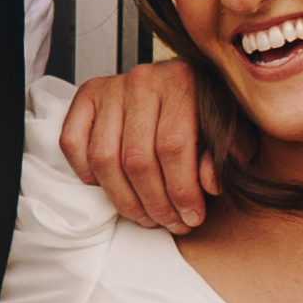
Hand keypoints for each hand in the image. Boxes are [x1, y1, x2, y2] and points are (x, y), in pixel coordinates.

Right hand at [60, 62, 209, 232]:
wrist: (182, 82)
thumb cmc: (204, 106)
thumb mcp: (229, 128)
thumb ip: (225, 154)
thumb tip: (210, 184)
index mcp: (183, 81)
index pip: (173, 147)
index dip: (181, 192)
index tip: (192, 216)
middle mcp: (143, 80)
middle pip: (137, 158)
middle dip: (155, 204)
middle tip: (169, 222)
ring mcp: (110, 87)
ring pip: (104, 158)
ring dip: (124, 199)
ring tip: (145, 215)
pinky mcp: (86, 96)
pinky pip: (72, 143)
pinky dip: (87, 173)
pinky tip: (112, 187)